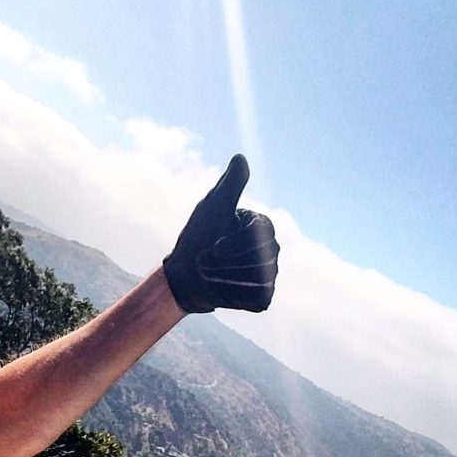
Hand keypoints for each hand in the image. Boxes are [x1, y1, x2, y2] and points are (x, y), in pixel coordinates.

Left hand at [162, 154, 278, 313]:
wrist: (184, 275)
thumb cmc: (197, 237)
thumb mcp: (212, 209)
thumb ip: (229, 186)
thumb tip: (240, 157)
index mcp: (261, 225)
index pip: (258, 236)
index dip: (232, 244)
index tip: (211, 247)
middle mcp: (271, 248)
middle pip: (260, 259)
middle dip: (227, 263)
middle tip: (206, 262)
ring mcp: (269, 273)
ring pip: (258, 280)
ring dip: (227, 280)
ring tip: (211, 274)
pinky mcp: (263, 296)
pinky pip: (256, 298)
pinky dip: (234, 297)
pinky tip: (222, 289)